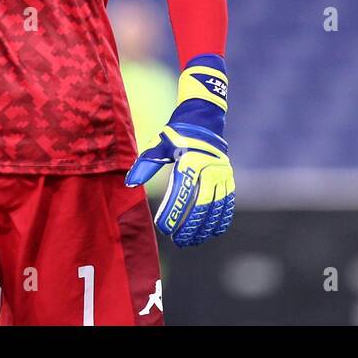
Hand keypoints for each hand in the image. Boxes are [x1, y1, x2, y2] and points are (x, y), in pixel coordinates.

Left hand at [125, 54, 233, 246]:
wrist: (204, 117)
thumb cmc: (176, 132)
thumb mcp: (158, 144)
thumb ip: (145, 164)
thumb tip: (130, 182)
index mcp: (190, 161)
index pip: (182, 194)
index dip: (173, 213)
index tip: (164, 228)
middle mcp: (209, 168)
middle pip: (201, 205)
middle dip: (191, 226)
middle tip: (179, 240)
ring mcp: (221, 173)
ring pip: (216, 206)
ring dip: (206, 226)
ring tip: (194, 240)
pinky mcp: (228, 176)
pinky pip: (228, 201)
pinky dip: (222, 218)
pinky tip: (214, 231)